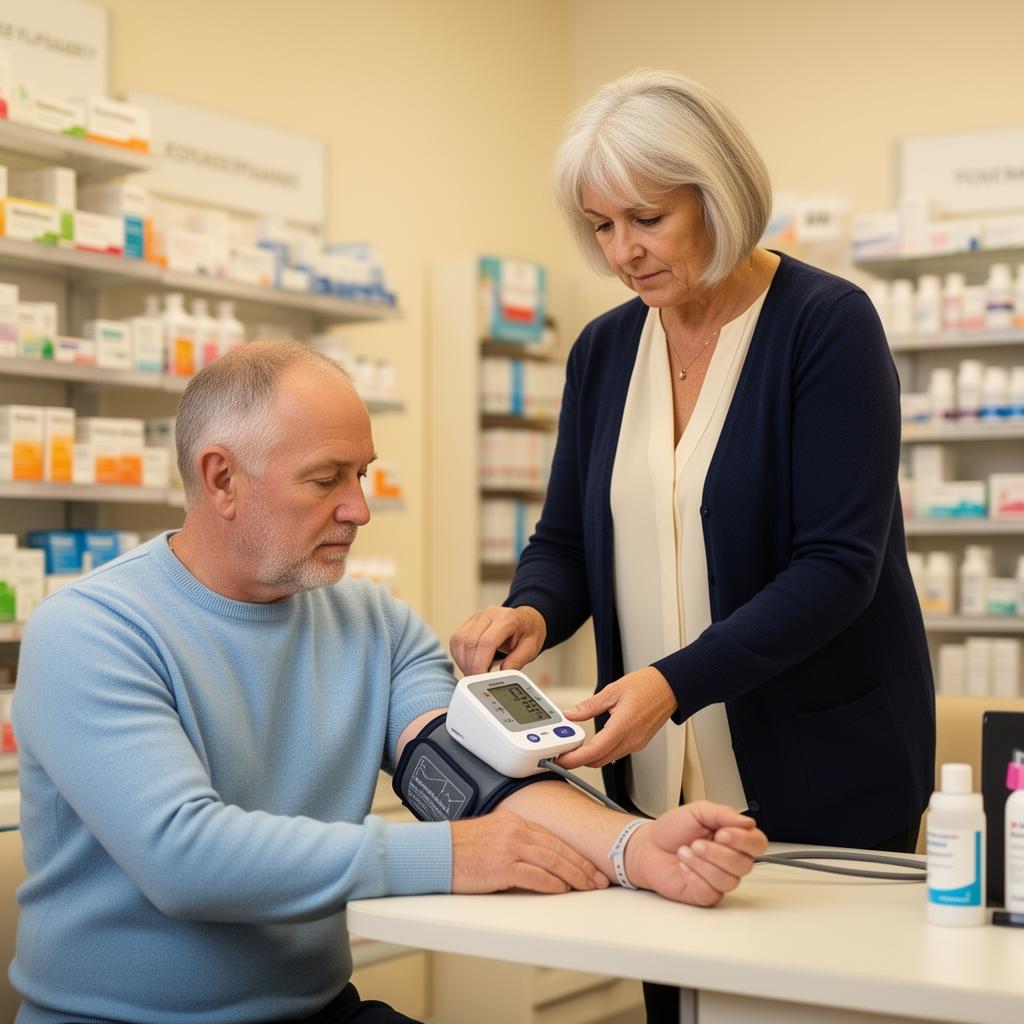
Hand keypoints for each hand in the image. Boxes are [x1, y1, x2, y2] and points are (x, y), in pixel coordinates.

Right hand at [449, 605, 545, 676]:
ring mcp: (477, 617)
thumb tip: (502, 675)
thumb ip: (517, 661)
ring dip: (463, 661)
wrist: (527, 620)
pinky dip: (459, 656)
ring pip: (459, 640)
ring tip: (473, 674)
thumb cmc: (528, 632)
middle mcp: (490, 614)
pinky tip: (468, 664)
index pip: (487, 642)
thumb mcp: (531, 648)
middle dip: (471, 666)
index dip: (481, 663)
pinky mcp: (469, 622)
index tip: (482, 678)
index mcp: (507, 619)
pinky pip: (456, 639)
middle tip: (477, 681)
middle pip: (470, 641)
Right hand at [451, 809, 609, 893]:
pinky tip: (562, 889)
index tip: (590, 864)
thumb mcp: (493, 835)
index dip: (575, 852)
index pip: (553, 837)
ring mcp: (508, 848)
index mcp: (514, 821)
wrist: (436, 853)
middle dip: (582, 865)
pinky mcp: (501, 866)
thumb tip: (541, 859)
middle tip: (599, 878)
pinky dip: (552, 883)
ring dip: (574, 875)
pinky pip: (535, 875)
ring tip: (588, 886)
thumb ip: (517, 842)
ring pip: (552, 861)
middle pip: (558, 848)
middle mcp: (514, 831)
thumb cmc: (460, 849)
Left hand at [557, 668, 676, 768]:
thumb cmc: (646, 686)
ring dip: (590, 757)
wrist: (669, 687)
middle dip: (578, 761)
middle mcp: (631, 739)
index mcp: (623, 726)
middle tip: (562, 753)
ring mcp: (636, 743)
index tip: (561, 759)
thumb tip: (570, 715)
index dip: (575, 759)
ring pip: (607, 759)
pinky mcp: (638, 743)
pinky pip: (616, 753)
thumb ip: (589, 706)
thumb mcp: (612, 690)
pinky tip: (593, 744)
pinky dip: (602, 752)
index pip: (595, 751)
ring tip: (574, 747)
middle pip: (598, 760)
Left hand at [625, 801, 766, 906]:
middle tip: (696, 843)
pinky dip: (693, 876)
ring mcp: (718, 879)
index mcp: (733, 838)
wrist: (648, 846)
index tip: (722, 833)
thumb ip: (722, 814)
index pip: (757, 843)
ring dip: (702, 864)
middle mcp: (730, 861)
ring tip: (684, 852)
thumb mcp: (696, 811)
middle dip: (717, 853)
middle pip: (744, 865)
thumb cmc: (672, 829)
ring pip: (728, 880)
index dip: (744, 840)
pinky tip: (683, 866)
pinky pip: (710, 892)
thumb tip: (748, 822)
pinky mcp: (705, 894)